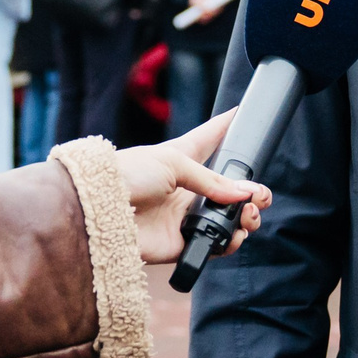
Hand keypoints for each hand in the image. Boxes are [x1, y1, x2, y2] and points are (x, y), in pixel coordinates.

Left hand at [118, 110, 269, 263]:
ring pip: (227, 219)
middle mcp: (187, 187)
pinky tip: (233, 235)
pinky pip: (214, 245)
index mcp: (182, 158)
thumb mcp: (172, 162)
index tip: (245, 113)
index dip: (228, 126)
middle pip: (230, 188)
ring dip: (245, 218)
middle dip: (252, 192)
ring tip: (248, 217)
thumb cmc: (126, 175)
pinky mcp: (181, 242)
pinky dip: (229, 242)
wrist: (98, 210)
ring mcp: (185, 215)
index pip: (211, 137)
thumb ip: (211, 179)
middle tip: (259, 197)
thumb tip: (244, 195)